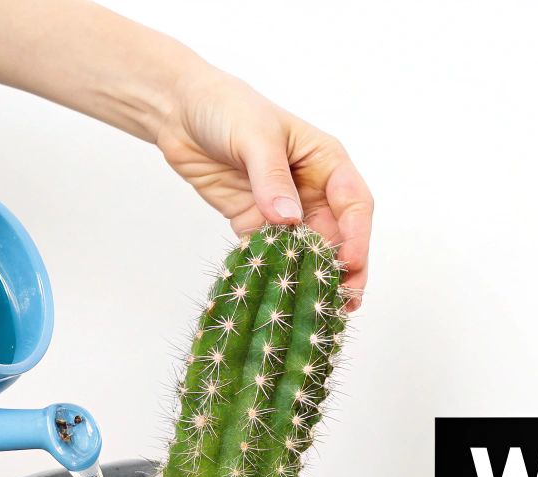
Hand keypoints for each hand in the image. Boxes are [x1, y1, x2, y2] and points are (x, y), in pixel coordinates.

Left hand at [154, 68, 373, 308]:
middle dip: (343, 268)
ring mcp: (284, 208)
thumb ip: (271, 179)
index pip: (354, 203)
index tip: (348, 263)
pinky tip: (278, 295)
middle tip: (344, 301)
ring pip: (309, 250)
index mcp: (325, 161)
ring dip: (313, 277)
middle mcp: (312, 187)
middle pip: (338, 235)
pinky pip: (272, 253)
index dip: (357, 235)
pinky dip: (277, 273)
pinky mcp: (255, 222)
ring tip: (317, 308)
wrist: (180, 112)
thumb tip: (289, 220)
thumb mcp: (255, 136)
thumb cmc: (227, 108)